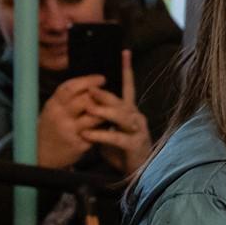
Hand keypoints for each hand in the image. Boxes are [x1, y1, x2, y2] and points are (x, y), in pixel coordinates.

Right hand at [35, 76, 106, 169]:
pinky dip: (104, 127)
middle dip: (100, 96)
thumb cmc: (52, 128)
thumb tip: (91, 85)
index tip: (101, 78)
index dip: (87, 81)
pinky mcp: (78, 144)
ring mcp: (69, 131)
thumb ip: (68, 99)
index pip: (70, 88)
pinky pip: (97, 132)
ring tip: (114, 109)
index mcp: (53, 104)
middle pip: (85, 100)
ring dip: (106, 112)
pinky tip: (110, 124)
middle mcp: (59, 116)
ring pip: (94, 116)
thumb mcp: (54, 110)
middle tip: (111, 95)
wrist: (42, 154)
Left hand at [80, 52, 152, 175]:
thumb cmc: (121, 149)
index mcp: (129, 111)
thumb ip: (102, 115)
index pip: (128, 87)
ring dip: (104, 112)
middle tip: (90, 89)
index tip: (124, 52)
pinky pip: (117, 137)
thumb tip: (88, 99)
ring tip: (89, 110)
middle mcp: (136, 117)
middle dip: (106, 94)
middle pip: (122, 101)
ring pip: (122, 117)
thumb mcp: (110, 128)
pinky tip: (88, 134)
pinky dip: (101, 135)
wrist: (138, 172)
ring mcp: (137, 131)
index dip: (126, 70)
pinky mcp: (134, 145)